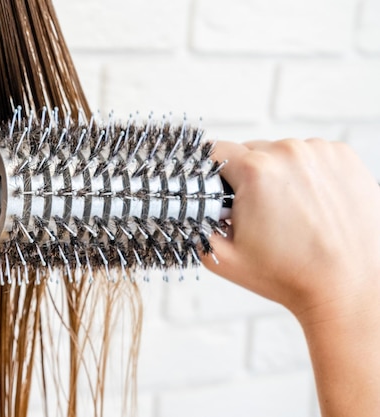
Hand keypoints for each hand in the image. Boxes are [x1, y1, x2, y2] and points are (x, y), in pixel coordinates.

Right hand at [203, 139, 379, 321]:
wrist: (348, 289)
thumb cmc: (289, 275)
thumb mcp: (222, 258)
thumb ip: (193, 225)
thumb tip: (185, 208)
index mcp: (255, 171)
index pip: (215, 152)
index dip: (210, 175)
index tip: (218, 193)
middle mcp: (288, 152)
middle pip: (249, 151)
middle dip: (244, 178)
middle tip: (256, 212)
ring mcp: (320, 152)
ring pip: (279, 153)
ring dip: (276, 174)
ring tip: (288, 211)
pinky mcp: (344, 157)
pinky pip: (309, 156)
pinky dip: (305, 173)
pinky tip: (310, 204)